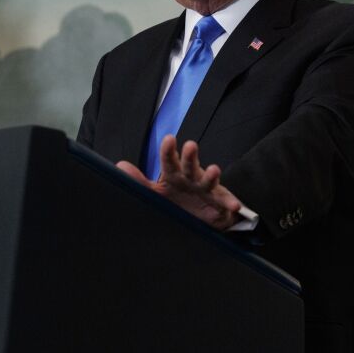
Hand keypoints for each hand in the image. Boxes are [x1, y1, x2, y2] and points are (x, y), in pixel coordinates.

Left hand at [116, 135, 241, 230]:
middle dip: (191, 156)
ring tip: (215, 170)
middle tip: (190, 145)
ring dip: (212, 175)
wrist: (202, 214)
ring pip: (209, 180)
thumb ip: (139, 181)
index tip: (169, 138)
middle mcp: (190, 178)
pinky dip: (230, 204)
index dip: (168, 150)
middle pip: (190, 165)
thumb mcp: (157, 191)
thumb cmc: (178, 196)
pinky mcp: (218, 202)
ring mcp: (205, 189)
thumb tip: (120, 166)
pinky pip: (225, 203)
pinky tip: (233, 206)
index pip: (169, 160)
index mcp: (174, 174)